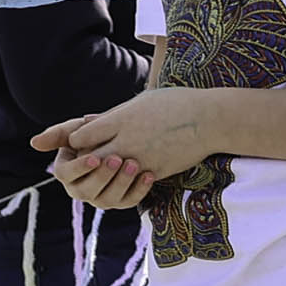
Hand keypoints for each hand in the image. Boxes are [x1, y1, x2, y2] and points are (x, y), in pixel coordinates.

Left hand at [35, 92, 223, 211]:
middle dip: (83, 162)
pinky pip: (130, 184)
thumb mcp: (140, 102)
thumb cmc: (175, 103)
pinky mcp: (155, 172)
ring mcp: (141, 158)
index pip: (81, 136)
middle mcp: (126, 140)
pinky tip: (125, 177)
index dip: (75, 141)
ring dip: (102, 174)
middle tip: (82, 162)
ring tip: (102, 169)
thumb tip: (87, 122)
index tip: (78, 142)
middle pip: (90, 159)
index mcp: (120, 119)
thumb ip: (112, 116)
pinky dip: (124, 182)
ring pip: (109, 175)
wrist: (209, 119)